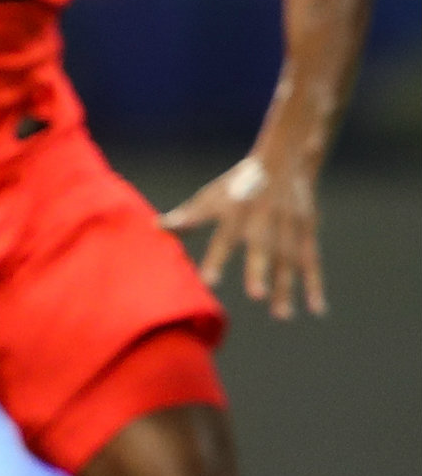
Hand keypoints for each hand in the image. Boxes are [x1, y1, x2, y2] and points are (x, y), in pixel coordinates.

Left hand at [163, 155, 325, 318]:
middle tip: (255, 295)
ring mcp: (289, 225)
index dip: (216, 258)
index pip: (223, 237)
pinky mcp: (308, 230)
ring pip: (289, 259)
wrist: (285, 160)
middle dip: (260, 270)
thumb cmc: (239, 183)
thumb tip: (158, 227)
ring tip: (281, 315)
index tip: (208, 281)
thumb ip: (189, 215)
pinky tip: (316, 309)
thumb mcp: (212, 194)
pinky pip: (313, 261)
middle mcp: (263, 218)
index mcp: (236, 210)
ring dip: (287, 287)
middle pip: (262, 246)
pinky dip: (315, 285)